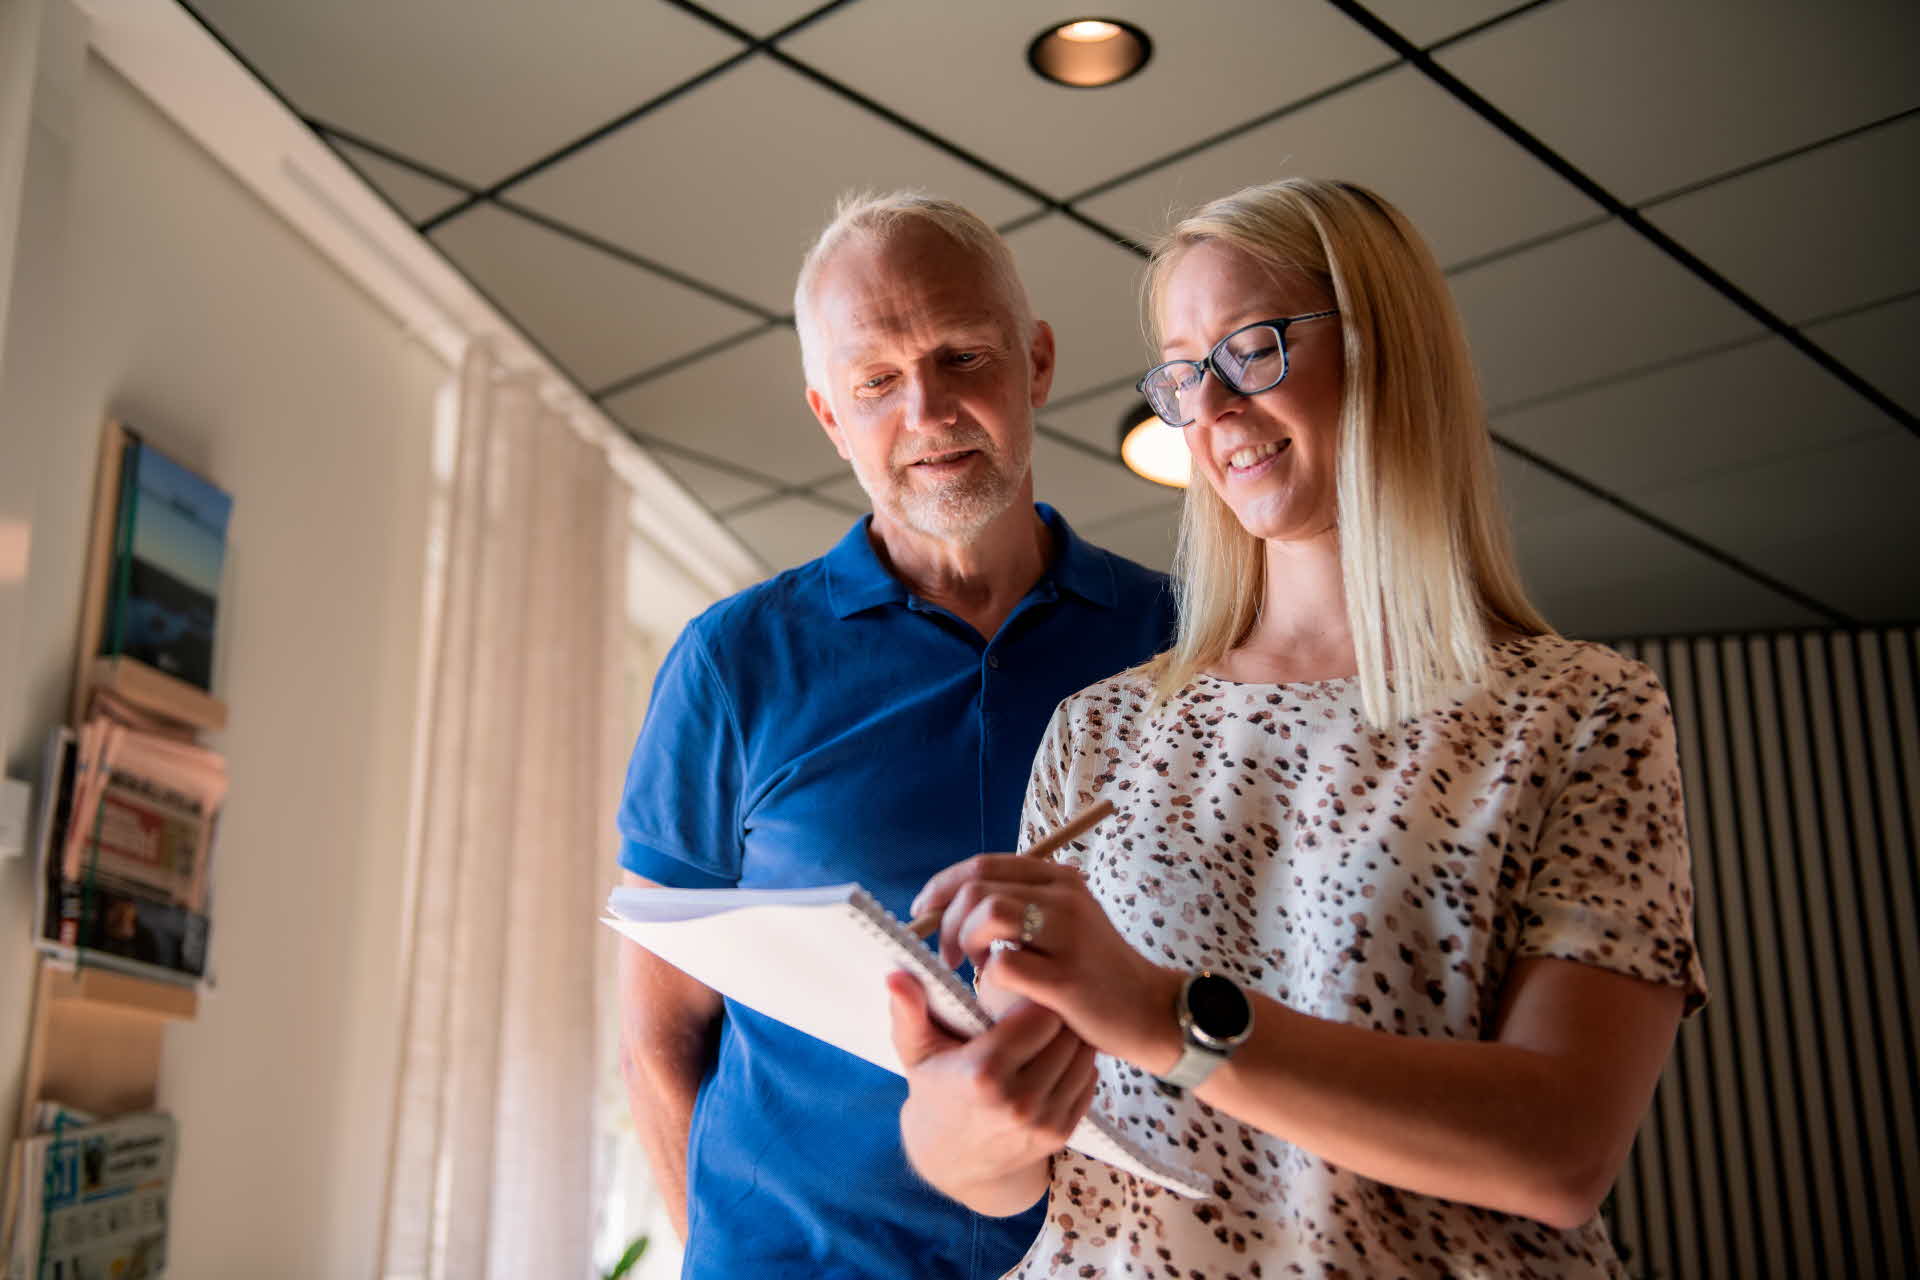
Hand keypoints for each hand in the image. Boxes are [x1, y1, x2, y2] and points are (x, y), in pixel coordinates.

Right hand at [886, 971, 1095, 1211]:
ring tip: (1050, 1033)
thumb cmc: (936, 1091)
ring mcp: (1043, 1121)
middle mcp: (1018, 1101)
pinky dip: (1077, 1066)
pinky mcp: (1060, 1134)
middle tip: (1040, 1009)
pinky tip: (1055, 1060)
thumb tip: (895, 975)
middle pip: (1066, 1033)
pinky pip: (1088, 1082)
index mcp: (983, 1073)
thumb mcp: (916, 1051)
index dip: (1034, 998)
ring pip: (1083, 1057)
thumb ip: (908, 1010)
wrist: (954, 1160)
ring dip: (1070, 1040)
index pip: (1040, 1015)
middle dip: (1055, 1016)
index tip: (1023, 995)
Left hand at [911, 855, 1183, 1072]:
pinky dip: (988, 978)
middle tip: (947, 954)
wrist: (1149, 1011)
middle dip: (945, 920)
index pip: (983, 866)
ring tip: (974, 967)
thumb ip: (1019, 907)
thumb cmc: (1094, 973)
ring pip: (988, 914)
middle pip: (978, 888)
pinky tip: (997, 992)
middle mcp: (1064, 898)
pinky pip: (1004, 965)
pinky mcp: (1065, 978)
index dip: (942, 888)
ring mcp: (1067, 935)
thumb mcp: (1064, 924)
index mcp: (1059, 880)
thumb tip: (949, 906)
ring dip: (964, 942)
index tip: (923, 913)